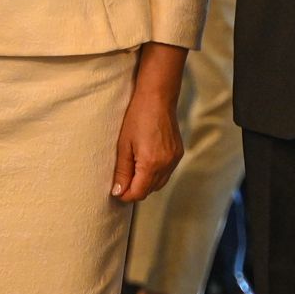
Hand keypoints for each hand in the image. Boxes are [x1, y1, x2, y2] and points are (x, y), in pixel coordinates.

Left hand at [111, 88, 182, 202]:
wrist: (157, 98)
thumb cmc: (138, 117)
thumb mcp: (124, 145)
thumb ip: (122, 171)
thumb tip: (118, 192)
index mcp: (150, 163)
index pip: (138, 193)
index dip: (125, 195)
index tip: (117, 190)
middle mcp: (166, 164)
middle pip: (149, 190)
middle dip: (135, 190)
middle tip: (122, 180)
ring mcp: (174, 159)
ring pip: (159, 184)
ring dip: (146, 183)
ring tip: (133, 170)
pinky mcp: (178, 154)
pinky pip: (166, 173)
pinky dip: (156, 174)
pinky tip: (146, 163)